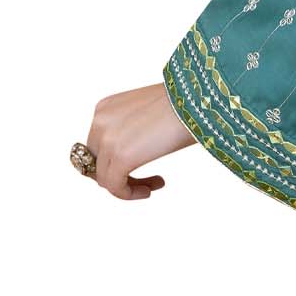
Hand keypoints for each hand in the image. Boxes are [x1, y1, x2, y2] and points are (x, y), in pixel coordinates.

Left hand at [80, 80, 195, 200]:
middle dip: (118, 175)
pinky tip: (151, 190)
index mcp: (106, 108)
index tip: (139, 167)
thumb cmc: (185, 104)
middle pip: (97, 162)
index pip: (98, 145)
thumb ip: (133, 127)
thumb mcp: (148, 112)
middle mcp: (100, 121)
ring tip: (152, 186)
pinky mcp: (121, 157)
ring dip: (128, 186)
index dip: (114, 161)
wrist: (198, 102)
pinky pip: (115, 187)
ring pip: (105, 177)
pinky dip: (130, 193)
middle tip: (145, 181)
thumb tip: (138, 148)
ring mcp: (108, 139)